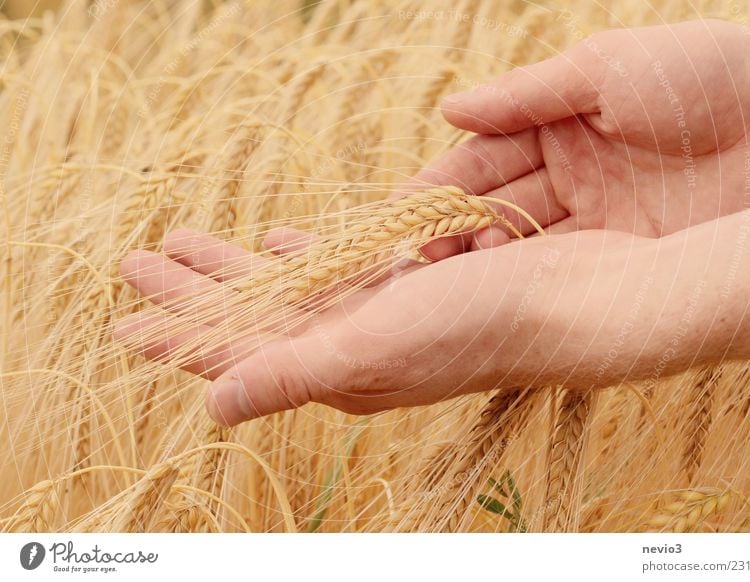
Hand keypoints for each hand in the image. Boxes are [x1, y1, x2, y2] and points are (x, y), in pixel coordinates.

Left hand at [117, 226, 662, 425]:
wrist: (575, 302)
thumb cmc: (481, 327)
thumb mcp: (376, 349)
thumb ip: (291, 374)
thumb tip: (212, 405)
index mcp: (335, 370)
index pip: (234, 354)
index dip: (177, 336)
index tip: (125, 319)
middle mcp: (351, 349)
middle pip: (250, 318)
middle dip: (193, 292)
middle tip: (138, 261)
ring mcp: (378, 317)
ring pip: (286, 290)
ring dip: (237, 268)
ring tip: (191, 241)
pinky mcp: (405, 288)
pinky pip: (336, 269)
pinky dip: (303, 254)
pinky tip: (284, 237)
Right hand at [406, 19, 749, 258]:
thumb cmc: (703, 75)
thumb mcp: (603, 70)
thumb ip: (524, 97)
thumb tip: (448, 111)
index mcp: (559, 121)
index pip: (482, 158)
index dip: (439, 185)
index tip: (398, 213)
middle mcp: (572, 172)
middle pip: (494, 207)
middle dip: (450, 232)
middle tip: (414, 260)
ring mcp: (599, 216)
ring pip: (523, 243)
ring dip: (482, 262)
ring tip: (442, 280)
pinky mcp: (630, 252)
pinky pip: (568, 267)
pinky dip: (530, 279)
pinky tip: (497, 289)